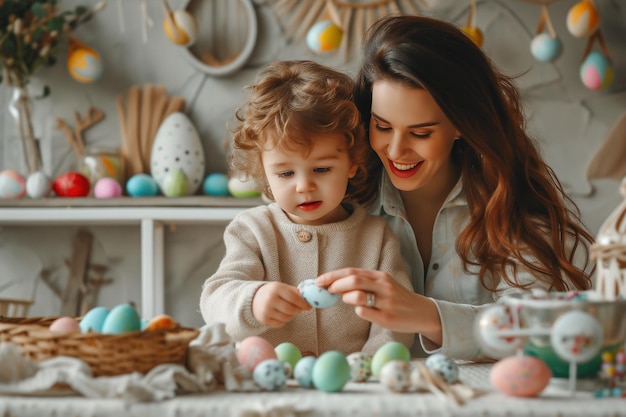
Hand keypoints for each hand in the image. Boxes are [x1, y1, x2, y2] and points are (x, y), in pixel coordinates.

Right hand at [252, 282, 311, 327]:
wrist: (254, 299)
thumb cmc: (273, 292)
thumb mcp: (283, 287)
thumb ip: (295, 292)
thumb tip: (308, 300)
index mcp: (276, 288)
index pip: (293, 297)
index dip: (303, 303)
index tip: (308, 306)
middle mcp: (270, 299)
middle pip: (291, 309)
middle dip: (298, 310)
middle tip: (299, 309)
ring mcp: (266, 311)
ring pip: (287, 318)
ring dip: (291, 315)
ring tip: (289, 310)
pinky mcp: (264, 320)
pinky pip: (281, 324)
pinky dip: (284, 320)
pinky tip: (281, 314)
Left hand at [316, 268, 440, 341]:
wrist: (422, 312)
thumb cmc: (397, 298)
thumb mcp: (383, 285)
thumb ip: (363, 283)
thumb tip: (335, 285)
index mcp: (380, 276)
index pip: (351, 271)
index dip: (333, 276)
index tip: (319, 281)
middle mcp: (383, 286)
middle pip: (353, 280)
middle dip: (335, 285)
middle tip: (327, 291)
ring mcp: (386, 302)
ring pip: (358, 296)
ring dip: (346, 298)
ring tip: (348, 300)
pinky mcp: (387, 318)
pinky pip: (364, 313)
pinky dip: (358, 311)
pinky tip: (364, 311)